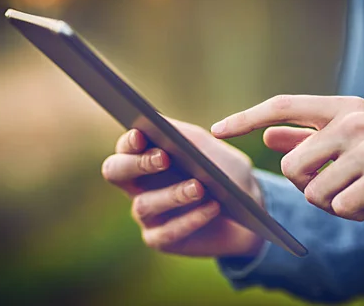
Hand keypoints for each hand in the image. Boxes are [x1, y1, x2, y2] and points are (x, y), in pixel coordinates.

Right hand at [102, 118, 265, 256]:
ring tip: (199, 187)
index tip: (141, 135)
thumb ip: (186, 137)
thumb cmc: (224, 171)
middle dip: (136, 164)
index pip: (124, 147)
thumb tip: (161, 123)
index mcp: (145, 157)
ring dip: (172, 194)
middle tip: (164, 158)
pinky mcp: (160, 239)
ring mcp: (147, 214)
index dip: (129, 141)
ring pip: (144, 205)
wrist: (248, 208)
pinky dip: (191, 219)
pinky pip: (167, 232)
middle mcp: (138, 185)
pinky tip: (212, 207)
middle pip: (114, 172)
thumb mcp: (211, 150)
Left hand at [211, 95, 363, 237]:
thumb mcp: (349, 143)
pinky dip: (352, 214)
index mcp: (343, 107)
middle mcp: (354, 120)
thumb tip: (268, 136)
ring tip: (360, 193)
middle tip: (337, 185)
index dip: (246, 118)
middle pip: (291, 164)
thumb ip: (307, 138)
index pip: (282, 106)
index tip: (216, 129)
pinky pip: (339, 207)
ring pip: (313, 191)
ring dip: (331, 203)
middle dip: (306, 186)